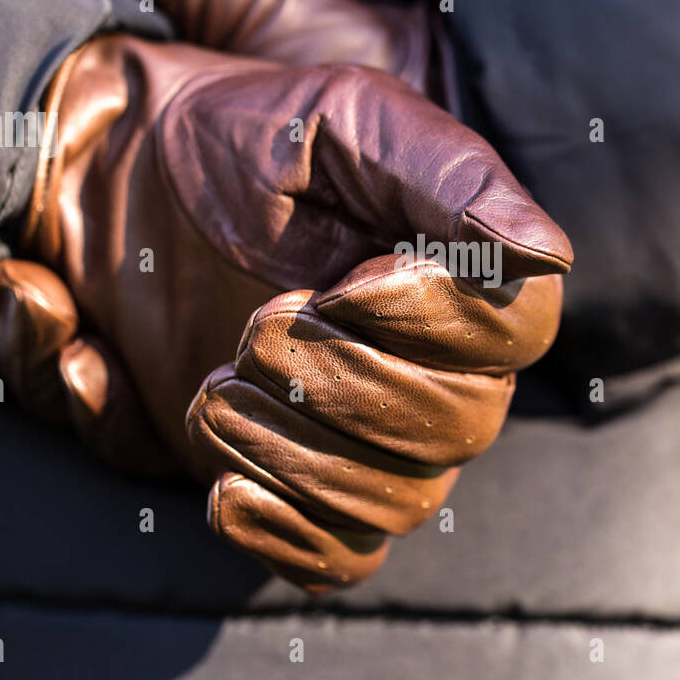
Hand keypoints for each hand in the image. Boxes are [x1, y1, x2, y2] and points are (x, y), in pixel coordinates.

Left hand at [0, 35, 570, 591]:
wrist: (132, 173)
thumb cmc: (247, 137)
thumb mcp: (346, 122)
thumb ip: (447, 174)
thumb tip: (548, 252)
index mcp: (462, 275)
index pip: (517, 332)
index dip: (435, 322)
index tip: (339, 283)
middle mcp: (435, 362)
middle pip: (460, 426)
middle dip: (347, 384)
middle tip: (254, 327)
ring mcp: (367, 431)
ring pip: (395, 499)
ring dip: (299, 454)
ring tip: (212, 388)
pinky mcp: (301, 479)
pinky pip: (338, 557)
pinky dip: (286, 538)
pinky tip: (225, 488)